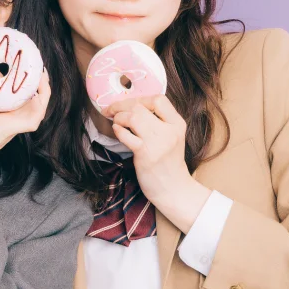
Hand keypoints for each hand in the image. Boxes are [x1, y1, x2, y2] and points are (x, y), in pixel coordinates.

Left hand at [0, 71, 49, 172]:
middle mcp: (7, 123)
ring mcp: (11, 126)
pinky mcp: (12, 128)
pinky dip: (42, 99)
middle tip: (32, 63)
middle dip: (35, 84)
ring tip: (40, 70)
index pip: (12, 101)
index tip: (17, 67)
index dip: (17, 85)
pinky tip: (40, 84)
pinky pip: (36, 113)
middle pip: (29, 102)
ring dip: (43, 89)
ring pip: (38, 106)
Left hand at [105, 94, 209, 231]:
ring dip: (119, 117)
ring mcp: (158, 143)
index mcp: (178, 124)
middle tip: (111, 110)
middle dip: (121, 105)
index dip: (140, 98)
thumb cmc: (168, 164)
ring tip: (116, 122)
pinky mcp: (146, 154)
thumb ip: (159, 123)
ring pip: (133, 117)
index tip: (129, 104)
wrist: (174, 190)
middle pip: (141, 106)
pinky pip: (127, 135)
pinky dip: (118, 130)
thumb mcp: (172, 138)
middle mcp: (170, 131)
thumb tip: (133, 108)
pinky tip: (117, 131)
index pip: (159, 99)